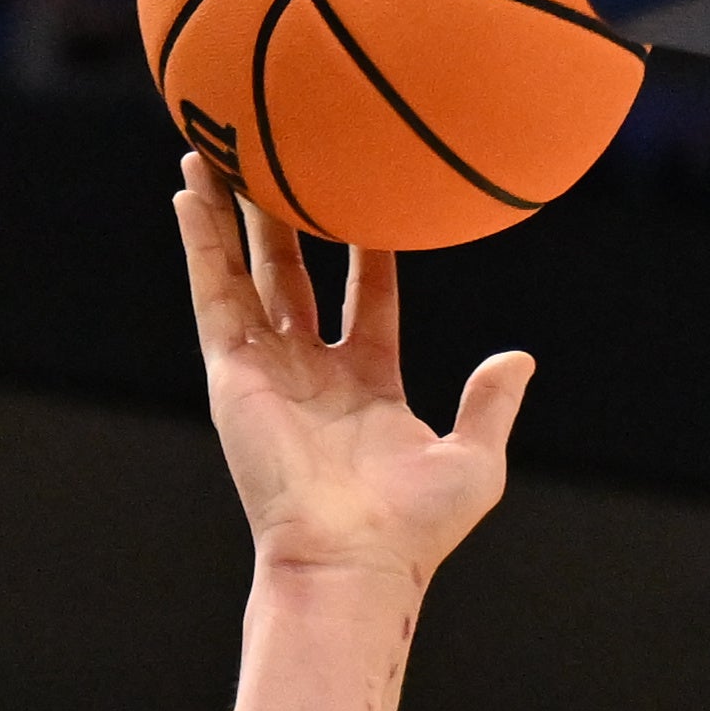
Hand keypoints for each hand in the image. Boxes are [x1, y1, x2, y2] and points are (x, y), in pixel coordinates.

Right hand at [176, 155, 531, 586]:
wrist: (351, 558)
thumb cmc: (413, 527)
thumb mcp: (474, 459)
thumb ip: (491, 404)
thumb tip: (519, 359)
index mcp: (367, 386)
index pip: (366, 298)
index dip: (369, 248)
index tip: (371, 195)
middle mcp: (311, 373)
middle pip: (294, 275)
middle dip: (286, 219)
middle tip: (282, 159)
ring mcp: (268, 369)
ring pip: (245, 273)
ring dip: (231, 215)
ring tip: (221, 152)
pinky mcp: (232, 372)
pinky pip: (213, 292)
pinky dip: (200, 241)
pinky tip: (190, 192)